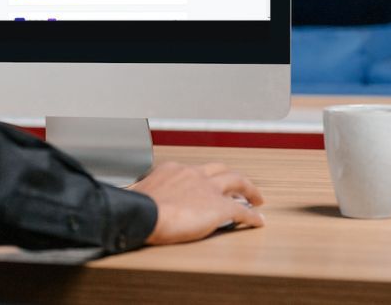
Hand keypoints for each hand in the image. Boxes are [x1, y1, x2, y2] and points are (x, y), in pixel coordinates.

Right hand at [130, 162, 264, 244]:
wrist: (144, 214)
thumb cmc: (136, 206)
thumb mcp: (137, 193)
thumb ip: (143, 193)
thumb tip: (132, 199)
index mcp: (174, 169)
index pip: (194, 170)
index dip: (204, 177)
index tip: (206, 183)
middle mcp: (194, 174)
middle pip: (221, 170)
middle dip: (232, 177)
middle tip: (240, 185)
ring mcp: (209, 189)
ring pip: (237, 182)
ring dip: (249, 189)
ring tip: (256, 198)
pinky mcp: (220, 208)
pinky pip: (242, 211)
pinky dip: (252, 216)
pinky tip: (257, 222)